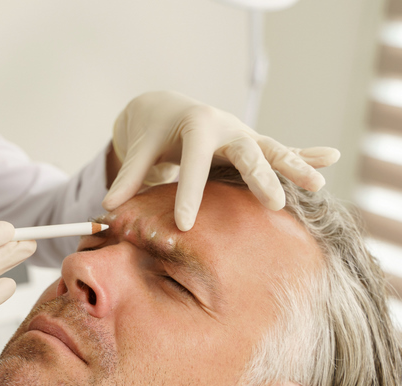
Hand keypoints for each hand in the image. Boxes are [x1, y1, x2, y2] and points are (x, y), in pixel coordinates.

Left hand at [104, 91, 340, 230]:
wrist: (167, 108)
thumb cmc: (152, 131)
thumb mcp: (139, 148)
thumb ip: (128, 176)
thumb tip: (107, 206)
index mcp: (195, 126)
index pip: (194, 163)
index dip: (189, 194)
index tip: (186, 224)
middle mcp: (225, 127)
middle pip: (247, 152)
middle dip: (261, 178)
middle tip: (274, 204)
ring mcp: (242, 135)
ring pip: (272, 150)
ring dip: (295, 166)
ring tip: (319, 185)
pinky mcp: (251, 143)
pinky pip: (281, 149)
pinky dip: (305, 154)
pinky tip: (331, 159)